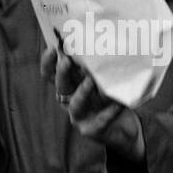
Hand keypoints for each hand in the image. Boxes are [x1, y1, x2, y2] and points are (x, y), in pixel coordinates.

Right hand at [44, 45, 144, 160]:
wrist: (124, 130)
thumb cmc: (110, 98)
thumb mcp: (101, 80)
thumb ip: (96, 66)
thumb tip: (100, 41)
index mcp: (68, 85)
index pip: (51, 73)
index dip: (48, 62)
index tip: (52, 48)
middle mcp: (68, 100)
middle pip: (60, 86)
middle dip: (62, 73)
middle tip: (67, 62)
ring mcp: (78, 116)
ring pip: (75, 104)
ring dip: (81, 92)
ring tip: (90, 81)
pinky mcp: (91, 130)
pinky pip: (100, 120)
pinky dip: (109, 112)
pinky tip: (118, 104)